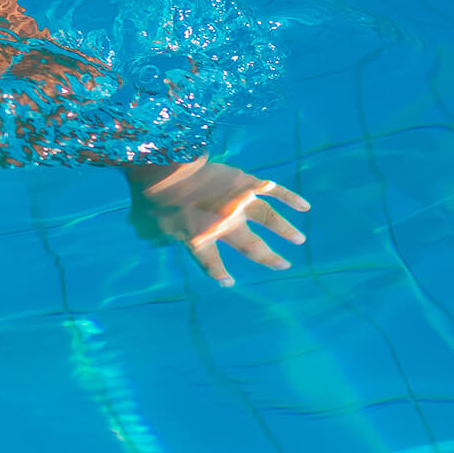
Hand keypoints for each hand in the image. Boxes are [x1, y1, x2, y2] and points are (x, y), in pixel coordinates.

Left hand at [126, 157, 308, 285]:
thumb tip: (153, 240)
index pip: (211, 262)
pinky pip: (273, 191)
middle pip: (251, 246)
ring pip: (269, 220)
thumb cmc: (151, 198)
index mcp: (201, 239)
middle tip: (284, 265)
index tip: (228, 282)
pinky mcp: (246, 183)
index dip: (218, 273)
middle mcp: (225, 226)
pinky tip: (305, 206)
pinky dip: (290, 198)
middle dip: (268, 257)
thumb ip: (157, 236)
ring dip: (285, 231)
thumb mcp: (148, 225)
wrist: (164, 170)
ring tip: (299, 239)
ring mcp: (238, 204)